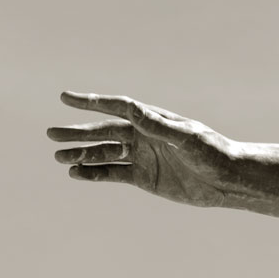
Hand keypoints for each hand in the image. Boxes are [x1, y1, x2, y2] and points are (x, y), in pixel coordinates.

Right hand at [47, 91, 238, 207]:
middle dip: (77, 133)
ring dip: (81, 154)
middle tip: (51, 134)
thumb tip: (134, 110)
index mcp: (153, 120)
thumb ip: (159, 126)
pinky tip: (76, 173)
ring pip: (104, 153)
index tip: (65, 97)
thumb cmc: (213, 152)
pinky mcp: (143, 177)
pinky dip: (94, 174)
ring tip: (59, 158)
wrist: (227, 180)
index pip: (117, 107)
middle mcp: (144, 135)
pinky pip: (112, 174)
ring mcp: (142, 156)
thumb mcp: (186, 138)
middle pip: (103, 132)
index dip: (91, 102)